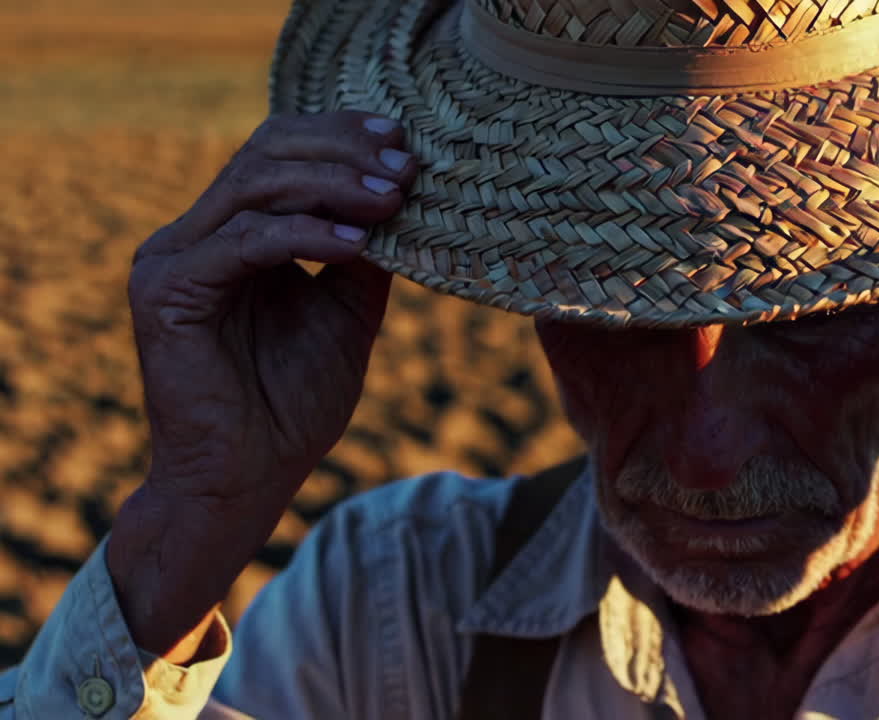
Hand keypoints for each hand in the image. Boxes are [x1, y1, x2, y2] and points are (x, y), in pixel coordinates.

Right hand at [108, 111, 416, 657]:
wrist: (245, 481)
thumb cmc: (293, 407)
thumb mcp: (348, 316)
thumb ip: (365, 258)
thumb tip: (404, 199)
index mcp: (232, 235)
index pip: (279, 154)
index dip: (339, 137)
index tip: (404, 142)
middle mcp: (195, 237)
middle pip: (264, 154)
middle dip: (342, 152)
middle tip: (404, 166)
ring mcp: (173, 259)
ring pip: (253, 186)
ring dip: (331, 186)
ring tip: (391, 199)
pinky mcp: (165, 292)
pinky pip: (243, 242)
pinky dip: (304, 235)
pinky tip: (356, 244)